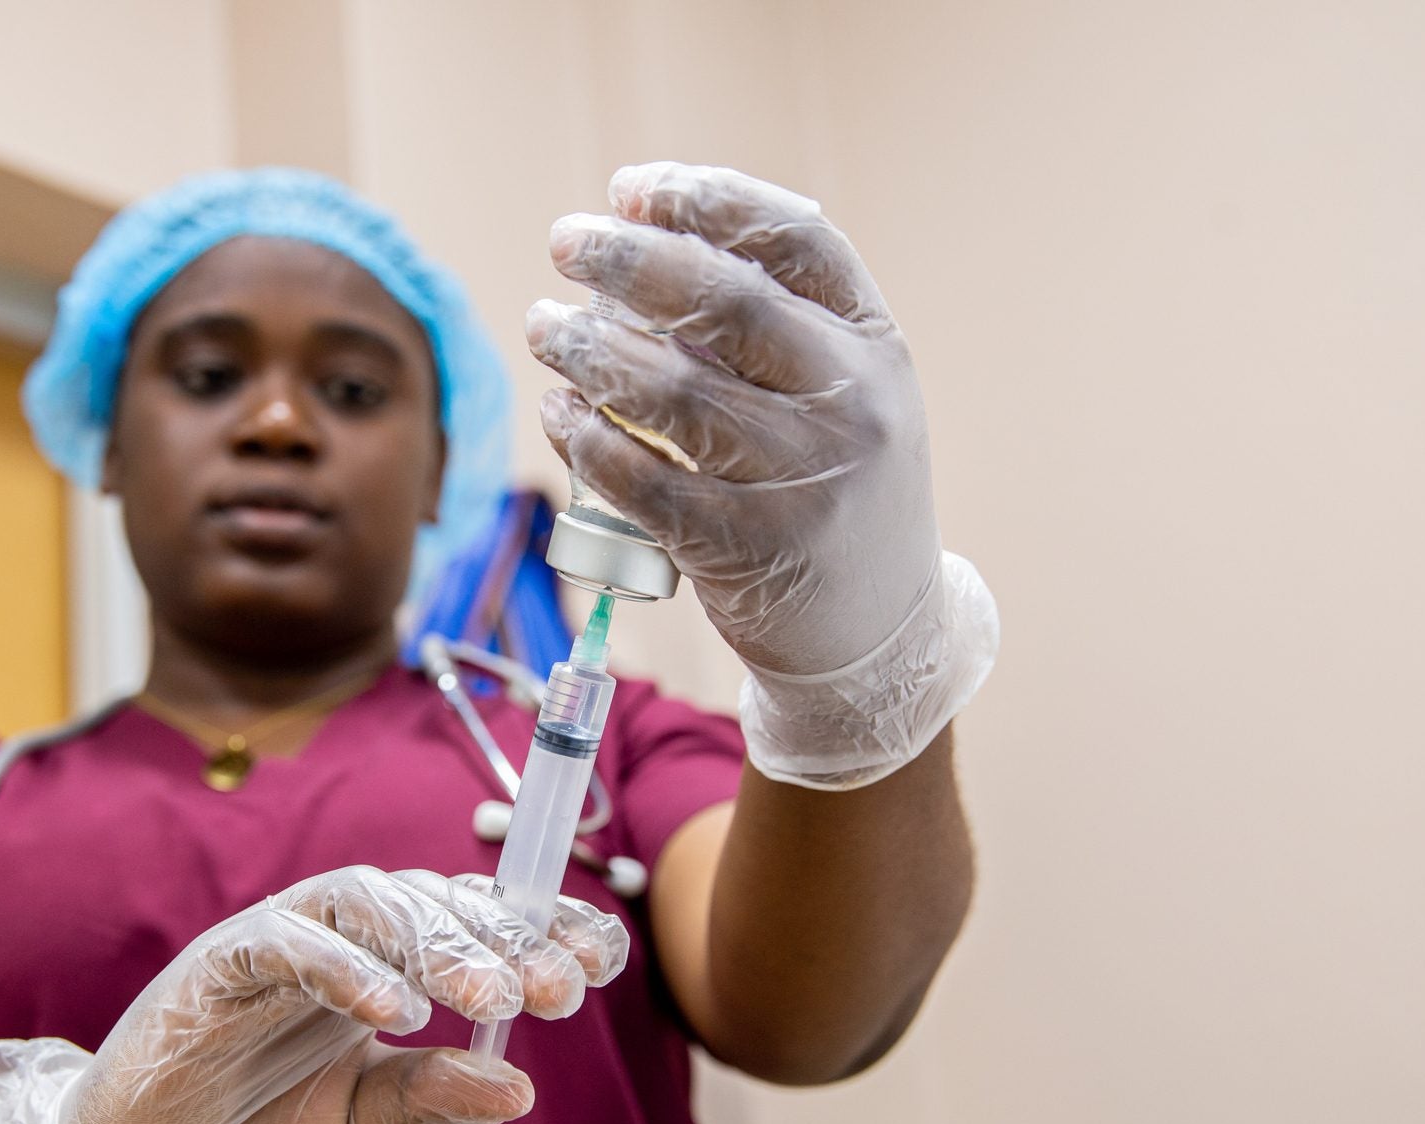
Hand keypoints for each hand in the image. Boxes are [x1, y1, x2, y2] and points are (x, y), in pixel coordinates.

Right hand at [0, 866, 627, 1123]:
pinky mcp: (215, 967)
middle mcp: (337, 935)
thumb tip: (518, 1089)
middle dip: (507, 941)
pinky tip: (394, 1010)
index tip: (606, 961)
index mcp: (381, 962)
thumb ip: (430, 1099)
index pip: (473, 920)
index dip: (541, 927)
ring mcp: (275, 941)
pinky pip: (284, 944)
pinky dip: (342, 967)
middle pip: (434, 901)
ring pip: (371, 902)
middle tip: (562, 992)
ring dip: (439, 945)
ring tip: (493, 1001)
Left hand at [528, 162, 997, 788]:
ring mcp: (800, 479)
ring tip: (545, 326)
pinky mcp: (744, 548)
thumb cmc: (837, 488)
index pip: (795, 238)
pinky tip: (560, 412)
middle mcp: (849, 402)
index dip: (706, 200)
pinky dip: (587, 439)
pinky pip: (642, 480)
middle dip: (627, 260)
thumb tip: (642, 238)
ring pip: (670, 391)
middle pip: (723, 302)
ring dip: (588, 347)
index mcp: (876, 344)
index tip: (629, 188)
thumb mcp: (847, 394)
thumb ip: (776, 324)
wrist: (879, 635)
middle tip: (564, 241)